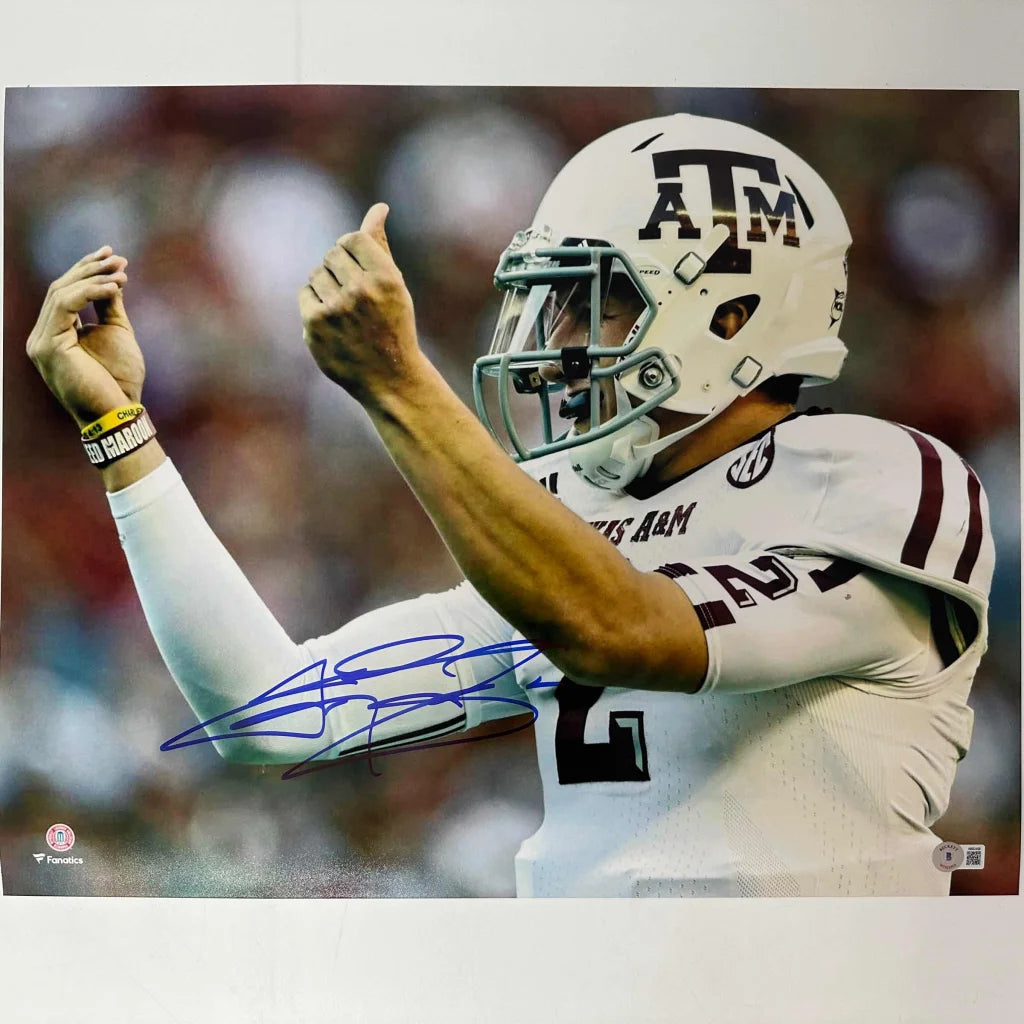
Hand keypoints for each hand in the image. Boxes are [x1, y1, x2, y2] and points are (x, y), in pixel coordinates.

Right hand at [26, 246, 144, 428]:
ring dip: (92, 278)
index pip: (65, 292)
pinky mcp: (48, 346)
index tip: (112, 255)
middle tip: (117, 258)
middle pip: (60, 288)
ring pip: (60, 294)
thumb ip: (109, 306)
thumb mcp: (117, 333)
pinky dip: (89, 291)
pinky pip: (65, 306)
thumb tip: (111, 277)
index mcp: (55, 333)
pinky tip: (114, 286)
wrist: (118, 412)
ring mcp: (41, 341)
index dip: (86, 270)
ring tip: (121, 272)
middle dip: (90, 269)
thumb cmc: (120, 381)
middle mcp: (42, 336)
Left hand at [299, 203, 422, 405]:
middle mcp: (361, 291)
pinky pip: (306, 294)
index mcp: (386, 278)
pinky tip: (333, 322)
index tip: (359, 268)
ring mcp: (336, 309)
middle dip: (340, 269)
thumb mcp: (394, 284)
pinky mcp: (315, 325)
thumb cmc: (393, 325)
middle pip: (332, 254)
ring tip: (345, 311)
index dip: (352, 250)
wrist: (389, 377)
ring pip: (317, 274)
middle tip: (355, 295)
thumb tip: (378, 208)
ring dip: (327, 286)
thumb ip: (380, 245)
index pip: (352, 239)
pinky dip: (316, 304)